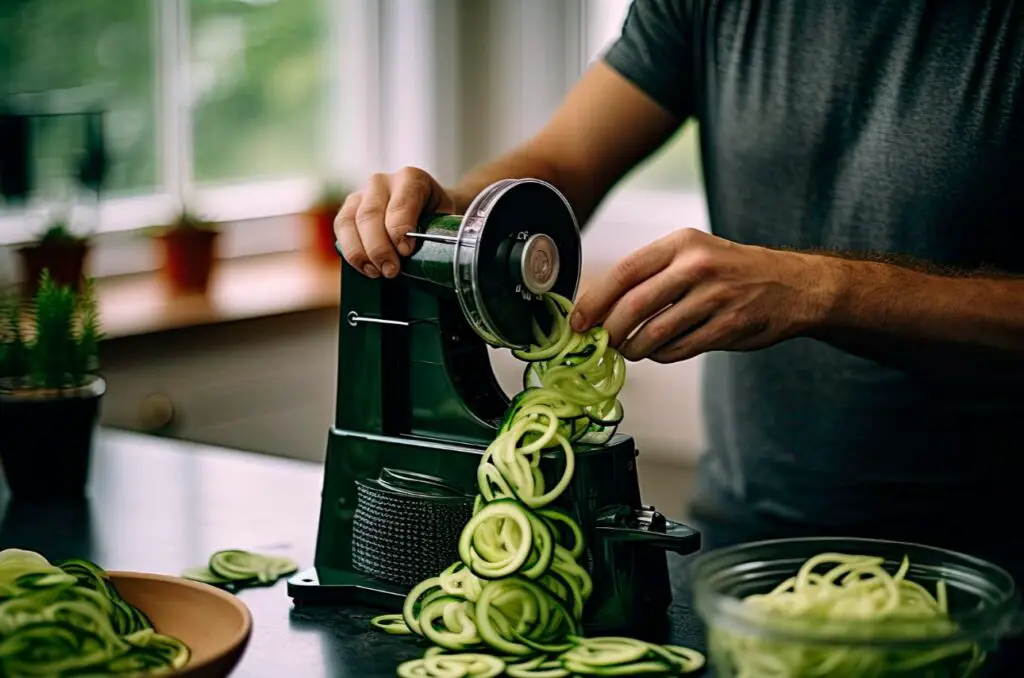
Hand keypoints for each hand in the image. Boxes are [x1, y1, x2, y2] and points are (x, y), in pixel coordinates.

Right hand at [334, 167, 455, 277]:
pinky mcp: (348, 209)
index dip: (400, 229)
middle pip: (371, 215)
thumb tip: (429, 259)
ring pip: (350, 222)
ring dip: (361, 252)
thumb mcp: (444, 222)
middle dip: (379, 248)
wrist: (427, 210)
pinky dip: (351, 252)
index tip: (406, 251)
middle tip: (391, 271)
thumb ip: (437, 233)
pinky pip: (341, 229)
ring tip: (377, 273)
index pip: (400, 203)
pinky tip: (366, 267)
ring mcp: (361, 194)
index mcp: (411, 178)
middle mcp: (382, 182)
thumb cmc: (436, 218)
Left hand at [570, 228, 838, 362]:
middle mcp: (697, 266)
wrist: (793, 284)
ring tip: (630, 350)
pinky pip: (679, 349)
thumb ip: (651, 275)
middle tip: (599, 344)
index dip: (594, 301)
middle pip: (634, 306)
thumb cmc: (731, 271)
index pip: (624, 272)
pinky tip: (662, 351)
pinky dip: (663, 355)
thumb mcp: (692, 254)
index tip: (577, 322)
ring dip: (634, 349)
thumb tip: (598, 305)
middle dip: (608, 331)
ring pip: (654, 333)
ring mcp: (715, 297)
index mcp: (681, 244)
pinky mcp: (728, 326)